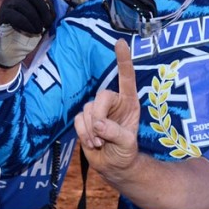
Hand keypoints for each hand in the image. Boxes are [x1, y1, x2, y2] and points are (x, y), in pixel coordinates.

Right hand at [0, 0, 54, 67]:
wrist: (11, 53)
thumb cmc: (24, 37)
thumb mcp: (37, 23)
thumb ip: (42, 13)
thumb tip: (50, 9)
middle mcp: (13, 0)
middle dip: (42, 10)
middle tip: (44, 25)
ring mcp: (6, 8)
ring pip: (25, 6)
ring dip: (36, 21)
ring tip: (35, 31)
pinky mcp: (1, 18)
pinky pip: (16, 15)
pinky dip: (26, 24)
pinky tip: (28, 31)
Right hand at [74, 39, 140, 179]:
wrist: (114, 166)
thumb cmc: (126, 153)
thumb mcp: (127, 144)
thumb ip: (116, 132)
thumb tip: (98, 123)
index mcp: (130, 102)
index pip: (126, 78)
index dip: (123, 60)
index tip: (120, 42)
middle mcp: (114, 103)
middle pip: (101, 96)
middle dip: (99, 117)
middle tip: (102, 136)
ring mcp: (99, 111)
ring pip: (88, 110)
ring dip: (92, 130)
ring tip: (101, 143)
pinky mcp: (85, 120)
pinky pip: (78, 120)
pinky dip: (84, 133)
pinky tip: (93, 143)